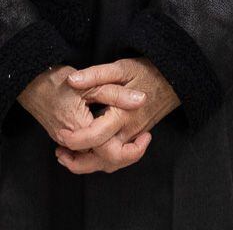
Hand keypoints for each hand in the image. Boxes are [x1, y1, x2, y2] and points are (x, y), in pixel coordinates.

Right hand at [18, 64, 147, 161]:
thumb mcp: (92, 83)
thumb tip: (141, 100)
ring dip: (112, 156)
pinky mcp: (62, 140)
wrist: (29, 82)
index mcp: (82, 129)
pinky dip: (99, 152)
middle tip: (142, 141)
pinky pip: (84, 154)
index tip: (146, 135)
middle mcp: (73, 142)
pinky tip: (109, 139)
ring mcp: (65, 143)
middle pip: (104, 162)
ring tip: (130, 143)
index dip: (133, 149)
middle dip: (126, 156)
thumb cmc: (58, 81)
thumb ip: (117, 94)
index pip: (112, 152)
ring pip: (93, 161)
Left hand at [53, 57, 179, 173]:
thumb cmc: (145, 71)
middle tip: (59, 152)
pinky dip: (100, 160)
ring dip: (88, 165)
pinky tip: (86, 151)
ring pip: (112, 163)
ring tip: (66, 155)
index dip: (75, 140)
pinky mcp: (135, 138)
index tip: (60, 134)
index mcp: (123, 115)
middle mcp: (129, 131)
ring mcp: (134, 137)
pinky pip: (118, 158)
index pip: (96, 137)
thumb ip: (96, 75)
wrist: (172, 79)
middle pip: (104, 159)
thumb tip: (73, 81)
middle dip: (79, 162)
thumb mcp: (119, 68)